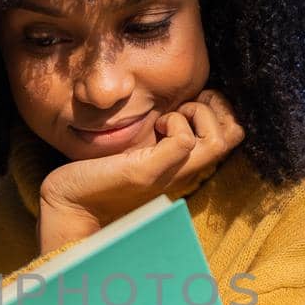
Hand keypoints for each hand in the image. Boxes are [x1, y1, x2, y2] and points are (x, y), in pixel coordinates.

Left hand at [38, 89, 244, 239]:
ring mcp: (170, 173)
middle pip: (235, 134)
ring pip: (220, 138)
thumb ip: (160, 133)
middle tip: (180, 107)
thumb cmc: (101, 173)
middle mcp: (186, 172)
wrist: (69, 202)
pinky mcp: (149, 172)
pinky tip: (153, 126)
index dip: (218, 108)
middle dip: (214, 106)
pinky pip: (184, 141)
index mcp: (185, 165)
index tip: (186, 104)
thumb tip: (176, 101)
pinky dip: (174, 123)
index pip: (234, 133)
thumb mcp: (140, 147)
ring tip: (167, 117)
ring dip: (196, 112)